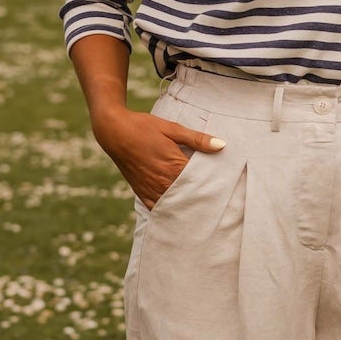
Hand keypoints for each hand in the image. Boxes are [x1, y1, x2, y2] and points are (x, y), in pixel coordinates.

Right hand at [92, 105, 224, 208]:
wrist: (114, 132)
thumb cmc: (144, 127)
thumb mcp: (172, 129)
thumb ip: (197, 140)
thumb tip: (222, 145)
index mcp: (174, 166)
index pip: (201, 182)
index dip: (214, 185)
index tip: (226, 188)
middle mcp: (163, 182)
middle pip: (190, 197)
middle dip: (203, 199)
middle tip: (219, 204)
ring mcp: (152, 189)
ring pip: (175, 206)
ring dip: (187, 207)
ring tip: (203, 211)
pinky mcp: (142, 193)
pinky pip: (158, 208)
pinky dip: (169, 210)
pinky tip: (179, 212)